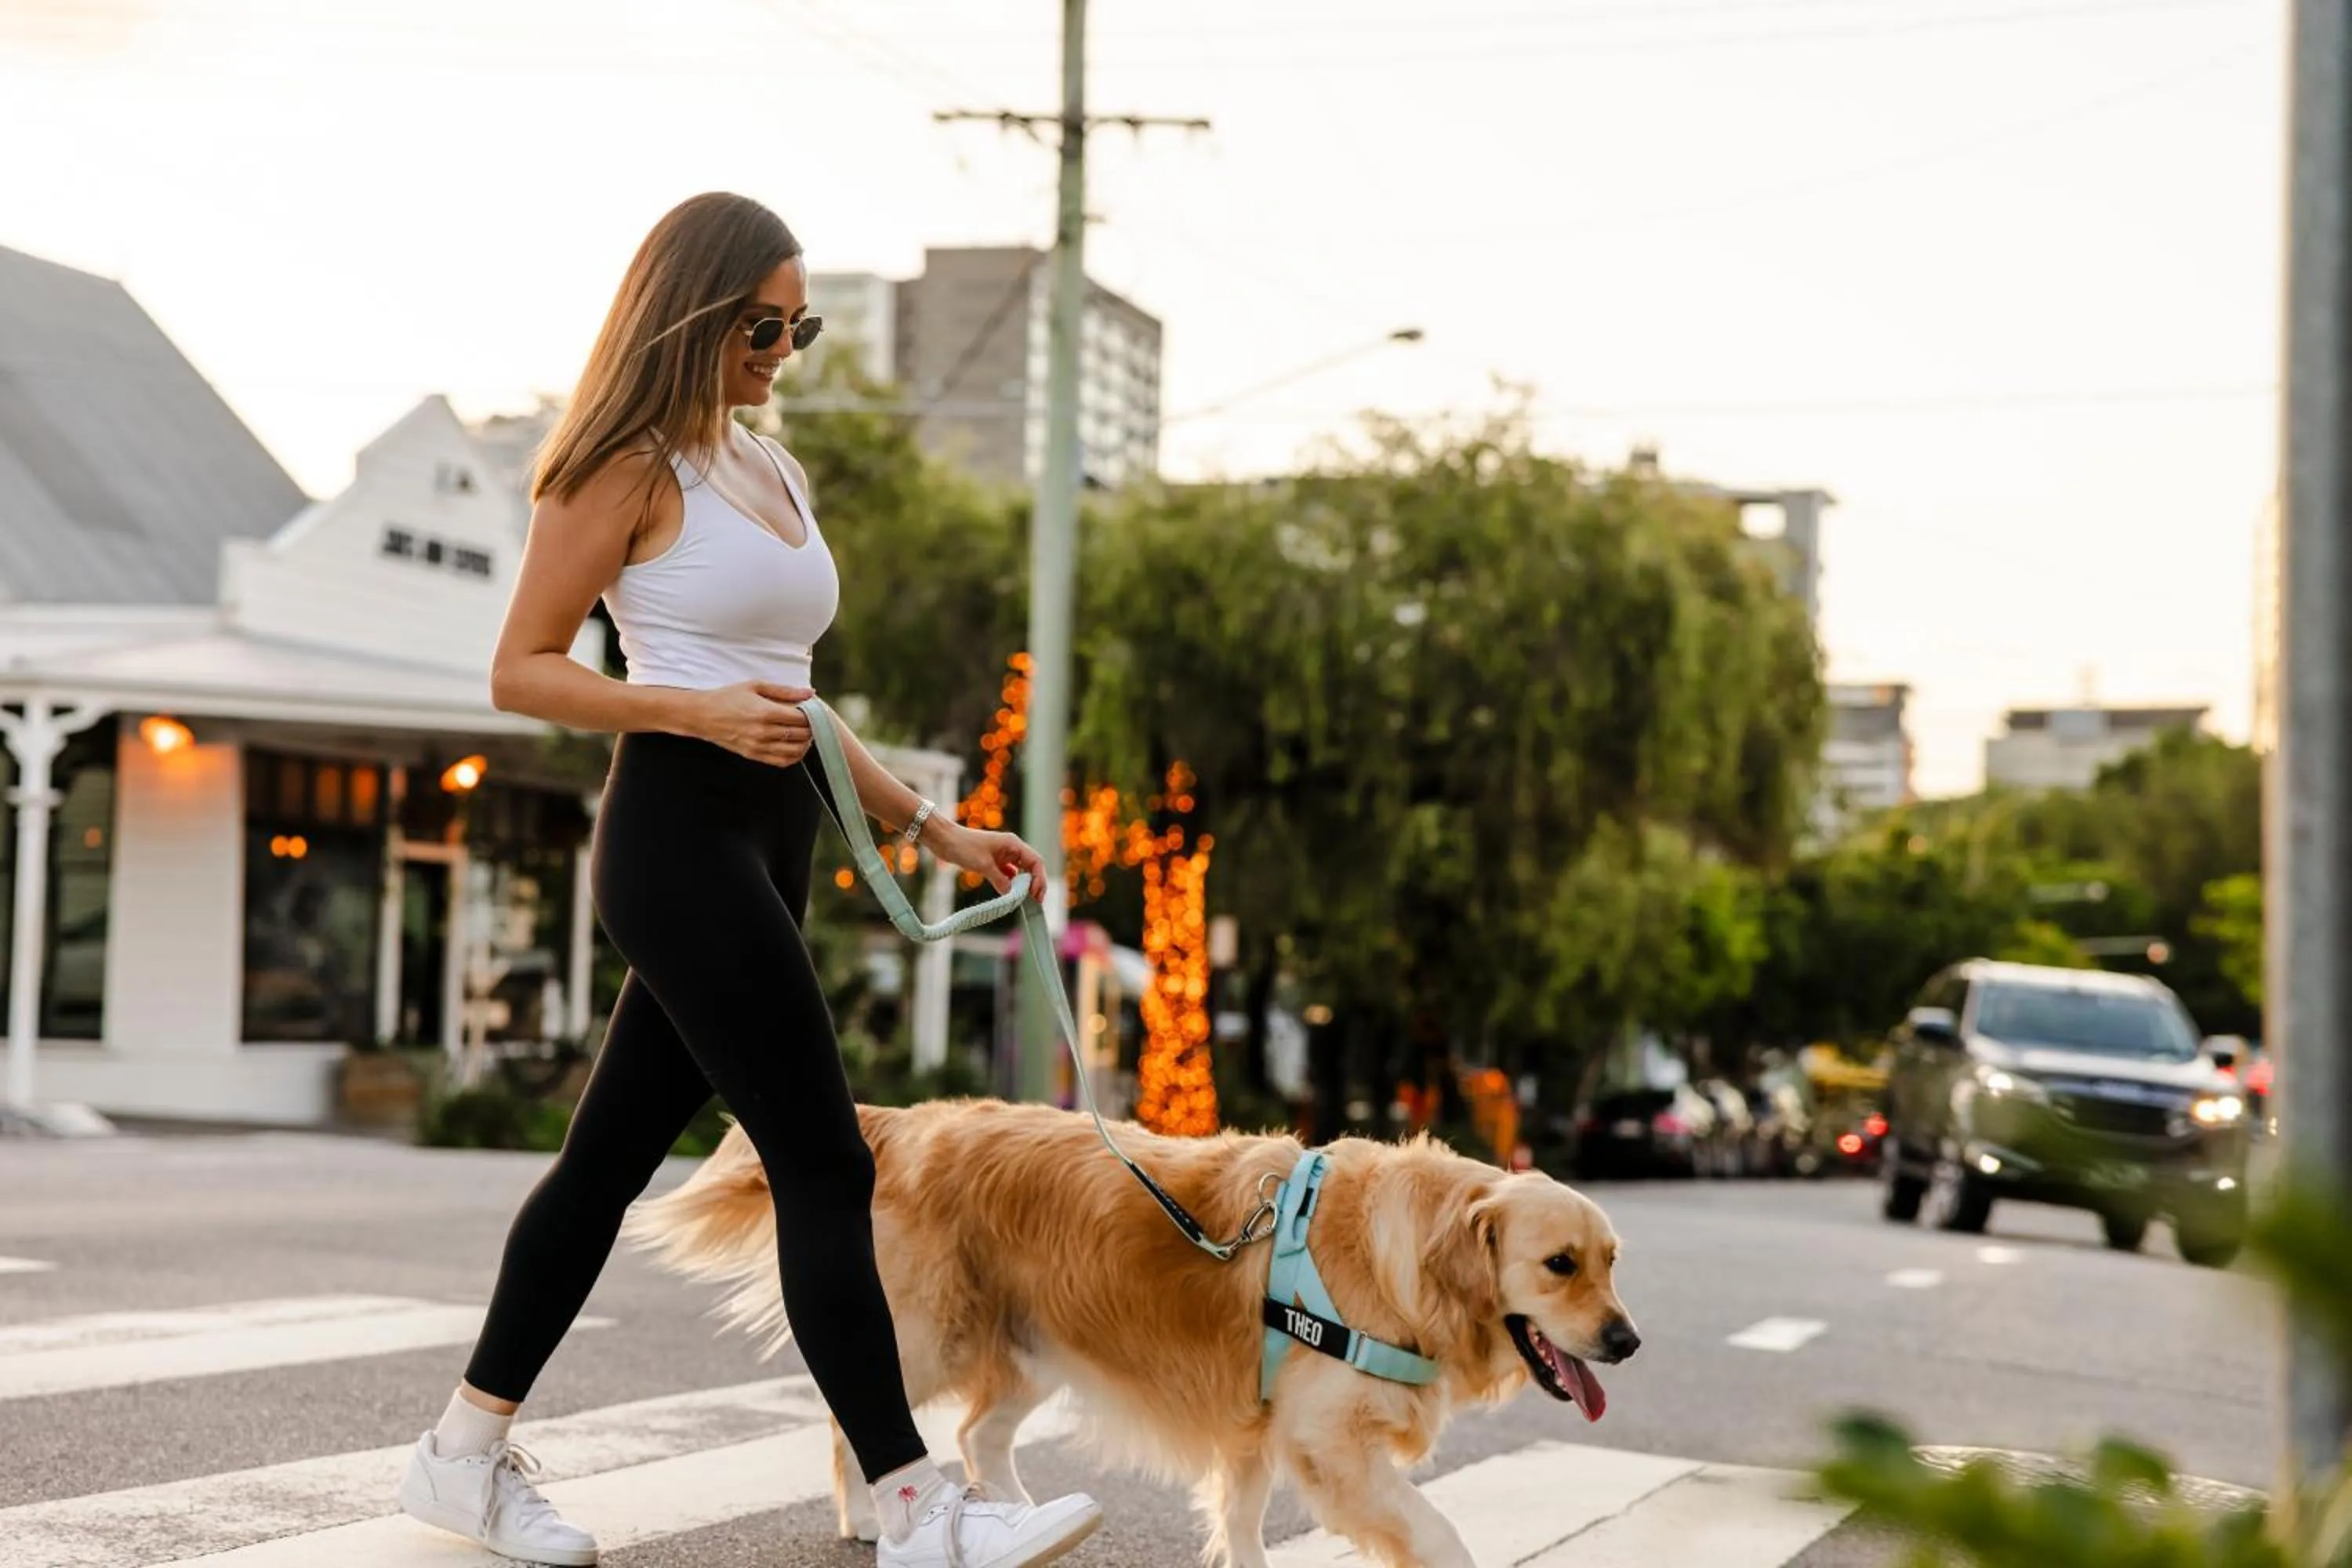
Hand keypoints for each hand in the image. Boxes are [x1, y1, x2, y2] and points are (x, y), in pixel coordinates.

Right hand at [690, 682, 812, 766]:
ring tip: (804, 733)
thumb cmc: (728, 697)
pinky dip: (794, 756)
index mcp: (765, 712)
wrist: (703, 715)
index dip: (812, 714)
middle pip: (801, 735)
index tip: (811, 710)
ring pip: (795, 751)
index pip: (802, 719)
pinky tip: (795, 746)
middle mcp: (763, 732)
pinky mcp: (754, 755)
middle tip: (811, 721)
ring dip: (805, 743)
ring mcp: (759, 746)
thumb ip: (785, 691)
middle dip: (810, 727)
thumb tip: (810, 692)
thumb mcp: (756, 686)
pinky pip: (782, 762)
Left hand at [929, 821, 1049, 901]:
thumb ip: (1000, 880)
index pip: (1035, 862)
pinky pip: (1008, 874)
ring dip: (1023, 885)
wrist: (944, 840)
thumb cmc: (963, 846)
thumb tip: (1012, 895)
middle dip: (1035, 884)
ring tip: (1024, 900)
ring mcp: (1002, 855)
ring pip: (1020, 871)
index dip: (1039, 879)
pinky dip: (1011, 884)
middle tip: (1035, 901)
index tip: (1036, 895)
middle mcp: (1011, 848)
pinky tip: (1009, 893)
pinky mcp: (993, 861)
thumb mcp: (984, 865)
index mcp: (1013, 844)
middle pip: (1031, 867)